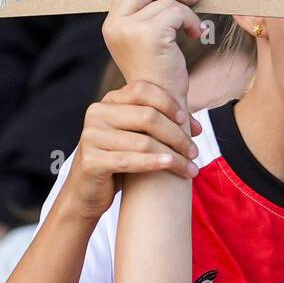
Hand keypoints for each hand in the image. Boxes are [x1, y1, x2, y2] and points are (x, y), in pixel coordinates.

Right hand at [64, 80, 201, 223]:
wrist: (87, 193)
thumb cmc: (116, 163)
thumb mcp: (136, 139)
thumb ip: (160, 127)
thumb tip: (196, 127)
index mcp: (107, 102)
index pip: (142, 90)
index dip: (168, 103)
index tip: (186, 121)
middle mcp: (97, 114)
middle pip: (148, 116)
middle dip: (177, 135)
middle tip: (194, 152)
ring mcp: (92, 137)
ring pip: (144, 142)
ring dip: (173, 156)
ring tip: (191, 168)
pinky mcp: (92, 161)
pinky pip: (130, 161)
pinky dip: (154, 163)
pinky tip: (170, 166)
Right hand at [102, 0, 205, 101]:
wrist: (162, 107)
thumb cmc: (159, 76)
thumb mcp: (146, 41)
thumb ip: (146, 14)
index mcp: (111, 24)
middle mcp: (115, 25)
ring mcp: (129, 29)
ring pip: (165, 0)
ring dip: (186, 11)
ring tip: (193, 29)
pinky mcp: (148, 34)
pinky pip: (176, 12)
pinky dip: (190, 21)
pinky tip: (195, 35)